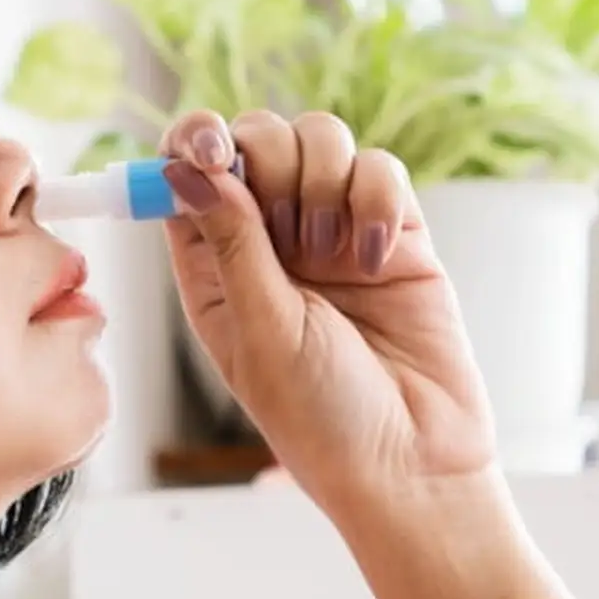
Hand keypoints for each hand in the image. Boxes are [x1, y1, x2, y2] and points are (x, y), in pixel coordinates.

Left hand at [158, 108, 498, 519]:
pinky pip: (379, 169)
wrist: (412, 459)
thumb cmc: (321, 418)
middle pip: (255, 139)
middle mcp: (270, 242)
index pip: (186, 174)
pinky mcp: (394, 231)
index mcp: (215, 269)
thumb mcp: (260, 329)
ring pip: (320, 140)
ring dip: (322, 182)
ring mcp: (333, 232)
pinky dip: (377, 199)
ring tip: (331, 254)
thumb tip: (187, 166)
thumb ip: (231, 241)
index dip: (190, 142)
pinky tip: (378, 260)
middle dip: (268, 160)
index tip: (208, 147)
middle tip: (286, 225)